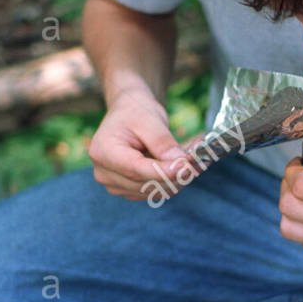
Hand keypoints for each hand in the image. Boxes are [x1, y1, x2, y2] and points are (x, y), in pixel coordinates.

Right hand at [88, 87, 204, 201]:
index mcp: (103, 152)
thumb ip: (162, 143)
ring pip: (154, 190)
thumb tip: (179, 164)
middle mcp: (104, 173)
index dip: (163, 171)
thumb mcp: (150, 119)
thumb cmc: (135, 111)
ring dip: (177, 178)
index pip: (135, 169)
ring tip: (193, 158)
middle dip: (175, 173)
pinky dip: (172, 180)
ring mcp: (115, 184)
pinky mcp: (128, 189)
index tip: (186, 167)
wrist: (128, 112)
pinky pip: (156, 191)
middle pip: (146, 183)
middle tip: (200, 159)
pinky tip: (181, 165)